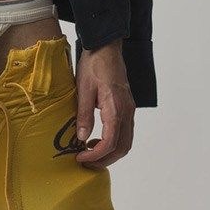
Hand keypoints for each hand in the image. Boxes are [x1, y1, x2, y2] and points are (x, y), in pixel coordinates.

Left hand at [74, 40, 134, 168]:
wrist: (106, 48)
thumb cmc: (94, 65)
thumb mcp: (83, 89)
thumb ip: (84, 115)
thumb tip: (81, 138)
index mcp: (116, 108)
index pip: (110, 143)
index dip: (96, 156)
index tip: (80, 158)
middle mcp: (127, 112)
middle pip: (122, 147)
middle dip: (105, 159)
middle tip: (85, 162)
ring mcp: (129, 110)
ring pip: (126, 141)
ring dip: (110, 152)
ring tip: (90, 152)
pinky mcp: (127, 107)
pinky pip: (125, 132)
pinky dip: (113, 142)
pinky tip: (97, 139)